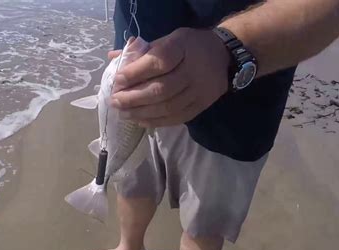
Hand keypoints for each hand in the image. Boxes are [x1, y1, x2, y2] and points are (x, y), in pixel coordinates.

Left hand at [110, 28, 229, 127]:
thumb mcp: (167, 39)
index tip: (117, 81)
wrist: (225, 56)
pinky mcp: (202, 105)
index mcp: (182, 47)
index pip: (158, 62)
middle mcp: (193, 70)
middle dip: (134, 98)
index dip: (136, 73)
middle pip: (161, 89)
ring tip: (123, 113)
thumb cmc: (189, 46)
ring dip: (142, 112)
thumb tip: (113, 58)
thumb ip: (142, 51)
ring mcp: (199, 90)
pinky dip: (156, 121)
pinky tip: (140, 120)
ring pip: (168, 107)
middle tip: (115, 101)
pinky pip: (177, 118)